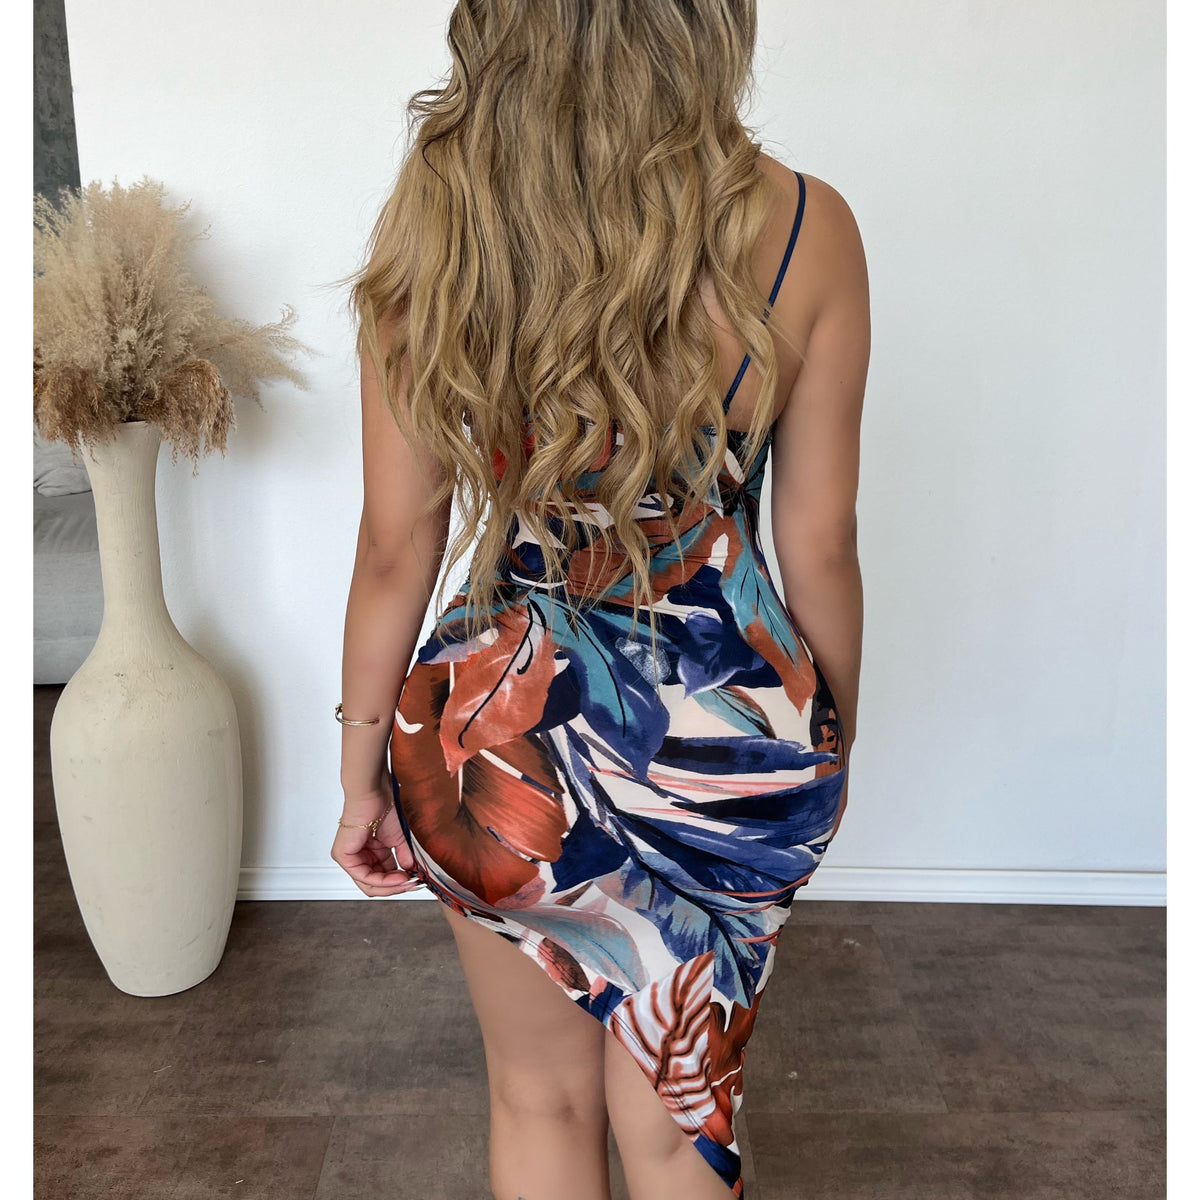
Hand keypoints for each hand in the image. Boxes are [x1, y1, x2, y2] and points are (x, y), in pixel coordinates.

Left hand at [331, 765, 425, 896]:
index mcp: (370, 852)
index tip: (417, 881)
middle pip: (375, 885)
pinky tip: (398, 877)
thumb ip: (404, 858)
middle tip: (413, 885)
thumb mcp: (398, 839)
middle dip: (396, 888)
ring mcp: (349, 858)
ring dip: (391, 886)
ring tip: (408, 881)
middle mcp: (358, 856)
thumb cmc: (385, 807)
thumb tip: (411, 875)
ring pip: (369, 884)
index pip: (382, 877)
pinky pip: (363, 876)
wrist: (374, 792)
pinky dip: (382, 880)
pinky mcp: (343, 856)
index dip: (399, 883)